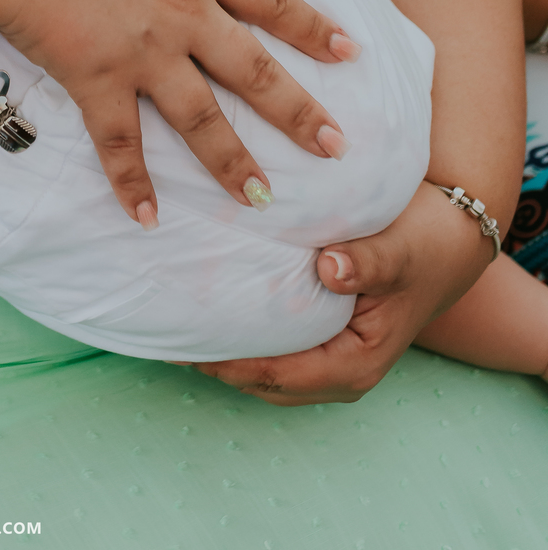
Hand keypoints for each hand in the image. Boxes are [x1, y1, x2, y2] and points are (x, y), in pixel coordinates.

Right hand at [0, 0, 356, 225]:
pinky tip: (145, 219)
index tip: (348, 51)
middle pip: (253, 71)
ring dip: (235, 163)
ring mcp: (144, 51)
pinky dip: (132, 183)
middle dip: (298, 112)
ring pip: (203, 120)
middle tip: (336, 148)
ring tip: (265, 200)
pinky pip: (121, 143)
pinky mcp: (97, 80)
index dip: (310, 24)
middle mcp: (183, 11)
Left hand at [192, 180, 492, 403]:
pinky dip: (243, 335)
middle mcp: (342, 371)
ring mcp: (333, 358)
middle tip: (165, 330)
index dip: (228, 363)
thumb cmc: (424, 242)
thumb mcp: (399, 248)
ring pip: (265, 370)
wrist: (452, 237)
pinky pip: (275, 347)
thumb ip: (366, 261)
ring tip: (176, 323)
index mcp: (356, 364)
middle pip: (263, 381)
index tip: (184, 341)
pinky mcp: (325, 336)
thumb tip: (330, 269)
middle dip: (215, 362)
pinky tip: (212, 307)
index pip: (277, 375)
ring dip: (225, 352)